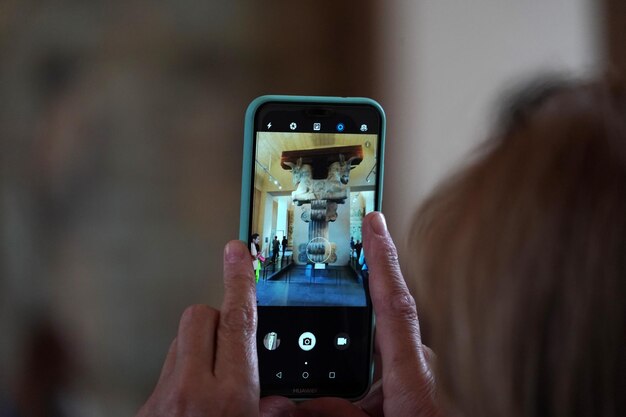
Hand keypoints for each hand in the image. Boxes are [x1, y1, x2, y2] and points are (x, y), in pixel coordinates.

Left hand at [136, 240, 258, 416]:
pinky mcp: (144, 408)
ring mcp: (162, 399)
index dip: (239, 282)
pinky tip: (192, 402)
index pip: (236, 322)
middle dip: (217, 319)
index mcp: (228, 396)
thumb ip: (267, 410)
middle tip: (230, 345)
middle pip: (199, 317)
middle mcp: (191, 391)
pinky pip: (164, 374)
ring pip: (179, 343)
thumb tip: (279, 403)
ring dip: (199, 351)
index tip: (235, 253)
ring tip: (212, 384)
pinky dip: (181, 380)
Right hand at [266, 212, 441, 416]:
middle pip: (381, 331)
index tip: (374, 223)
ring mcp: (422, 375)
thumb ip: (331, 415)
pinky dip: (367, 380)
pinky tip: (355, 404)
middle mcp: (422, 368)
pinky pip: (388, 369)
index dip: (383, 259)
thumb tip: (283, 405)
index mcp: (414, 379)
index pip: (395, 304)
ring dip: (358, 372)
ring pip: (381, 355)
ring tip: (351, 404)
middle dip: (353, 327)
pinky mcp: (419, 384)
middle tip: (344, 339)